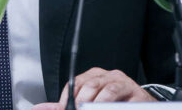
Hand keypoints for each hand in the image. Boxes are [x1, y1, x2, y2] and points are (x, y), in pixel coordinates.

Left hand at [32, 67, 154, 109]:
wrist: (141, 106)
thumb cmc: (113, 105)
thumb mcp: (88, 104)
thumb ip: (66, 105)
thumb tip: (40, 108)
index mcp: (93, 77)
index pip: (74, 84)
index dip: (66, 100)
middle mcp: (107, 76)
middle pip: (88, 85)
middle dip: (79, 103)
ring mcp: (121, 82)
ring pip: (103, 89)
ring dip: (93, 104)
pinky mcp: (134, 91)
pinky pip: (117, 94)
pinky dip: (107, 103)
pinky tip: (104, 108)